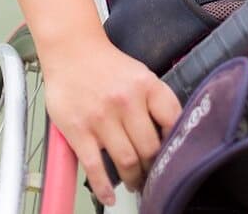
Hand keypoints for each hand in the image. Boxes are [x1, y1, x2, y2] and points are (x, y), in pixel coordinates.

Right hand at [41, 33, 180, 206]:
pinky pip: (95, 167)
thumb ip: (154, 101)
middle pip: (150, 147)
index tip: (174, 156)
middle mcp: (126, 101)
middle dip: (153, 167)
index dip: (176, 143)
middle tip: (152, 176)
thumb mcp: (139, 74)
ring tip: (135, 183)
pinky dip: (104, 188)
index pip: (172, 120)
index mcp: (146, 85)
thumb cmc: (106, 65)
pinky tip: (109, 197)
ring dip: (133, 178)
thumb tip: (169, 133)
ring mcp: (102, 118)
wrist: (72, 50)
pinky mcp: (79, 131)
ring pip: (126, 160)